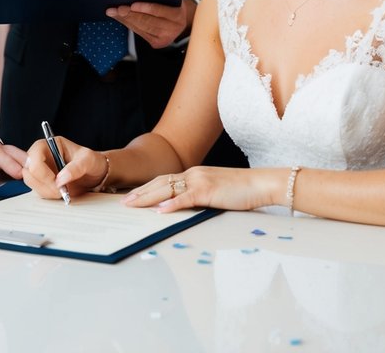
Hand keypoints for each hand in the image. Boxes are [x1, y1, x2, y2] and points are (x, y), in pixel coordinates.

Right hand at [23, 137, 105, 199]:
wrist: (95, 175)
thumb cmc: (91, 162)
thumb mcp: (88, 160)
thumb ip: (76, 167)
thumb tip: (61, 179)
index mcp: (49, 145)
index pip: (34, 157)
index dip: (42, 172)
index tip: (57, 183)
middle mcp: (41, 156)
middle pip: (28, 171)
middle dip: (44, 184)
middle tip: (61, 191)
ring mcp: (40, 170)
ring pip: (31, 182)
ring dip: (46, 191)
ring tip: (63, 192)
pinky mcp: (42, 182)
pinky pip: (37, 190)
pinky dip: (48, 195)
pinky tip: (61, 193)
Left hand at [105, 0, 195, 48]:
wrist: (181, 21)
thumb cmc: (173, 5)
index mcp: (178, 15)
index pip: (160, 11)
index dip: (146, 8)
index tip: (132, 5)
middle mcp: (172, 29)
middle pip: (148, 21)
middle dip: (130, 15)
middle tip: (117, 9)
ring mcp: (165, 38)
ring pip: (142, 28)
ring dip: (125, 20)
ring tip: (114, 12)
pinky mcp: (157, 44)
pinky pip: (140, 33)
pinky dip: (129, 25)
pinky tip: (120, 18)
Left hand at [123, 166, 271, 212]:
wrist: (262, 183)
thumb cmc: (241, 190)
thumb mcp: (215, 191)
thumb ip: (198, 196)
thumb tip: (181, 207)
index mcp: (194, 174)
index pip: (164, 180)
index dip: (146, 188)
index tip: (132, 196)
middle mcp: (193, 174)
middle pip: (160, 182)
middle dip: (139, 193)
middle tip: (123, 202)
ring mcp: (200, 181)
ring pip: (167, 188)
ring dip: (147, 197)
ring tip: (132, 205)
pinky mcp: (209, 191)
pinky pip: (185, 198)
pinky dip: (171, 204)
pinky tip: (159, 211)